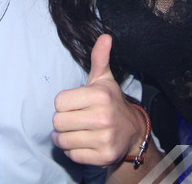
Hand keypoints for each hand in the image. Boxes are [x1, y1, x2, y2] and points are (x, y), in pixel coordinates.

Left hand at [52, 35, 145, 165]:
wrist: (132, 132)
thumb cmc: (111, 102)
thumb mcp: (104, 79)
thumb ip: (100, 58)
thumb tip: (105, 36)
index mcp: (100, 95)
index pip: (59, 102)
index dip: (63, 104)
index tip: (74, 104)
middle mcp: (103, 117)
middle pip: (59, 122)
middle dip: (62, 121)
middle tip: (73, 119)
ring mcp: (104, 138)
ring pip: (64, 140)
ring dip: (64, 138)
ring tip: (75, 131)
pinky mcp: (103, 156)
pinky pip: (73, 155)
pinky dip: (73, 151)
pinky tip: (82, 143)